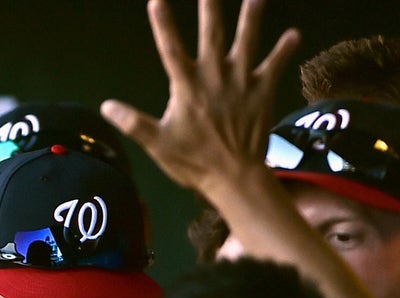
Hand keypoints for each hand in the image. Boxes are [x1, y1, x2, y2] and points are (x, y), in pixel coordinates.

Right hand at [100, 0, 298, 197]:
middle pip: (212, 33)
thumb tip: (106, 106)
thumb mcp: (157, 145)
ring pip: (247, 41)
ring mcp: (242, 81)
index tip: (157, 0)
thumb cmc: (193, 162)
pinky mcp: (263, 91)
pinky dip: (284, 50)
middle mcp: (215, 76)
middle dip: (210, 7)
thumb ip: (133, 123)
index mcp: (187, 86)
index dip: (163, 23)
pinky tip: (294, 34)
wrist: (235, 177)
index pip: (170, 48)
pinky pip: (275, 66)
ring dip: (251, 16)